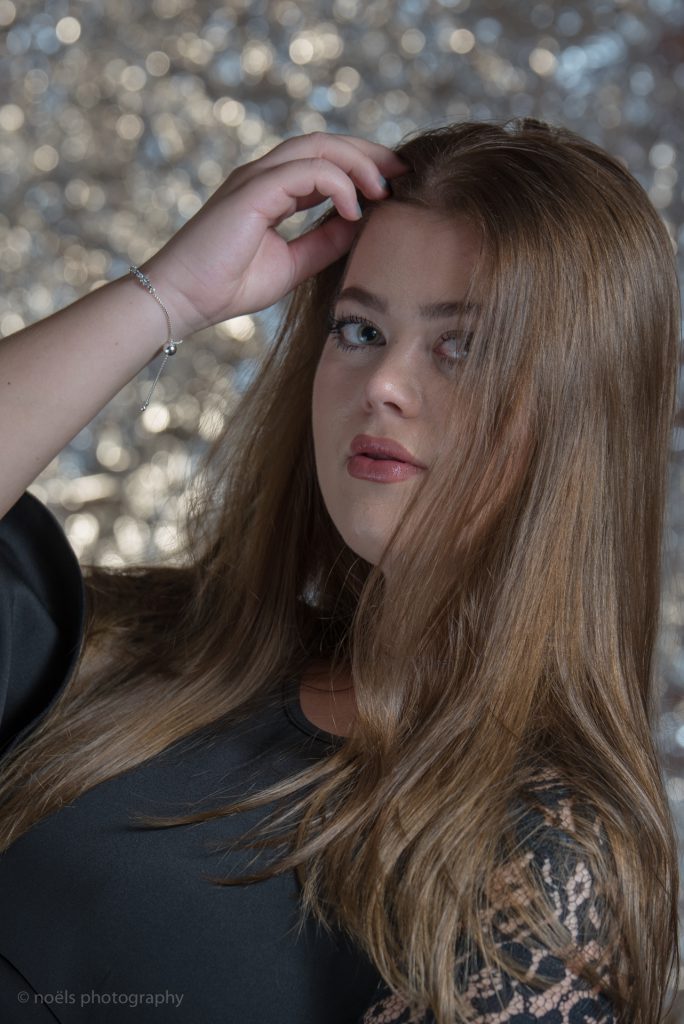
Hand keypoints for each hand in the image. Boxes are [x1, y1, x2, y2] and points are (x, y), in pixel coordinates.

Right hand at [139, 132, 408, 336]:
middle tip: (402, 173)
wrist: (183, 300)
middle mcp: (263, 175)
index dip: (362, 166)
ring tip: (384, 189)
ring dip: (358, 163)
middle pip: (326, 143)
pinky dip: (337, 183)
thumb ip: (324, 242)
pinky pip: (305, 171)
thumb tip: (360, 225)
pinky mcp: (252, 191)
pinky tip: (355, 207)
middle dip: (369, 153)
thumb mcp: (292, 264)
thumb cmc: (227, 286)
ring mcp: (256, 178)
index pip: (324, 161)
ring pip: (318, 147)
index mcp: (271, 189)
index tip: (394, 185)